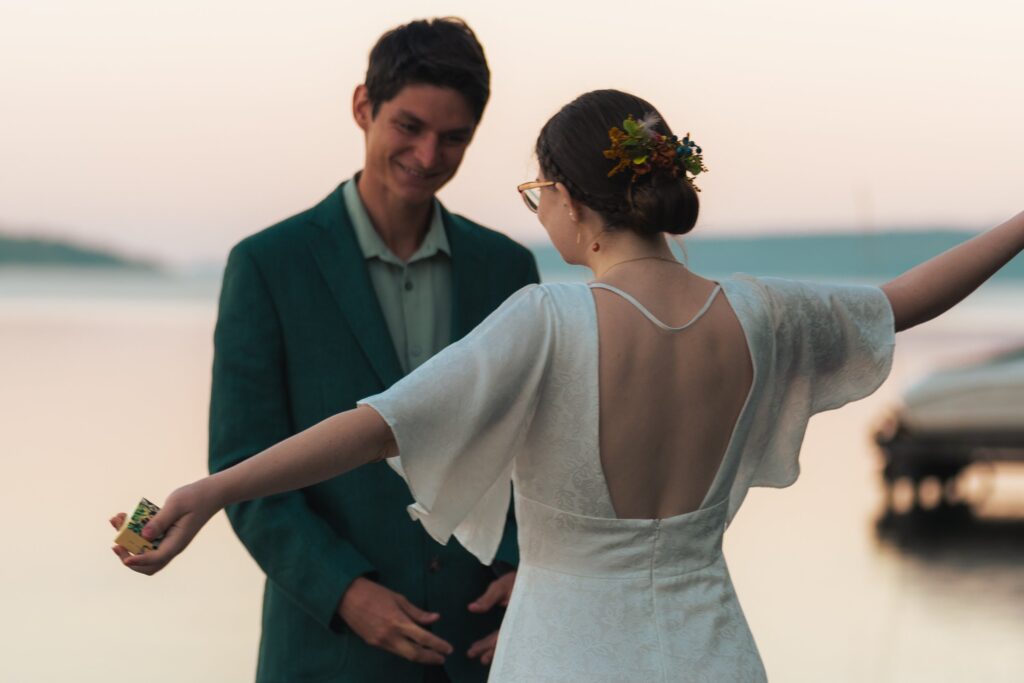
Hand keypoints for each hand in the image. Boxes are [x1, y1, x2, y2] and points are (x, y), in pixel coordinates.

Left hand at [109, 479, 219, 575]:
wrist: (211, 493)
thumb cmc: (195, 497)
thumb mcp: (176, 505)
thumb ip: (160, 520)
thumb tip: (143, 535)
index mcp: (177, 542)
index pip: (156, 558)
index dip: (139, 560)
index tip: (124, 558)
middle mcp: (172, 545)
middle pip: (149, 565)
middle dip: (129, 557)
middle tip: (116, 545)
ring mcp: (169, 541)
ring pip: (145, 551)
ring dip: (128, 541)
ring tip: (117, 520)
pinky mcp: (165, 533)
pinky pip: (147, 539)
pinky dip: (134, 531)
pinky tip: (125, 517)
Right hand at [337, 577, 453, 664]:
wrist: (347, 597)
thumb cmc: (375, 593)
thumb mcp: (398, 598)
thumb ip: (417, 612)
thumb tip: (435, 618)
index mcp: (398, 621)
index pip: (423, 638)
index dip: (438, 645)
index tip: (448, 649)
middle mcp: (390, 636)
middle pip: (414, 654)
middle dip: (430, 658)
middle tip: (442, 658)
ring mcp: (380, 642)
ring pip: (404, 654)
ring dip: (419, 656)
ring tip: (431, 655)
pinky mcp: (373, 644)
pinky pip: (393, 650)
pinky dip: (405, 651)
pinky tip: (412, 648)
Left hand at [466, 571, 515, 664]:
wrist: (530, 577)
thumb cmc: (515, 581)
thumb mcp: (499, 587)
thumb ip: (487, 599)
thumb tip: (471, 608)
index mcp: (516, 617)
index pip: (502, 636)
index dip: (490, 646)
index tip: (476, 652)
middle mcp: (519, 624)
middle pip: (504, 642)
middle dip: (489, 651)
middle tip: (473, 655)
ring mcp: (519, 624)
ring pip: (506, 640)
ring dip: (492, 648)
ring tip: (479, 656)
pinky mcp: (517, 622)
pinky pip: (507, 635)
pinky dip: (497, 640)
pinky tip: (488, 644)